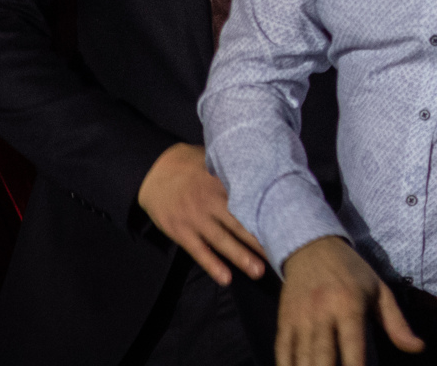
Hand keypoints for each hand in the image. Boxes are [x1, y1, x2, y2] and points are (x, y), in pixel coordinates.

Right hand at [136, 142, 266, 284]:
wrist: (152, 172)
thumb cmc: (189, 164)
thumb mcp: (212, 159)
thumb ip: (233, 169)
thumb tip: (264, 166)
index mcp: (221, 183)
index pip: (248, 200)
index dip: (265, 214)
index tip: (284, 226)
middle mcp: (210, 202)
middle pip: (239, 224)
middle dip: (259, 241)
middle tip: (279, 255)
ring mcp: (195, 218)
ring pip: (221, 241)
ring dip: (240, 257)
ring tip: (258, 271)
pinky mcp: (180, 231)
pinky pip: (198, 251)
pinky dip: (212, 265)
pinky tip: (226, 278)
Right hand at [276, 235, 422, 365]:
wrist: (311, 246)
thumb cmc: (351, 271)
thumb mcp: (378, 290)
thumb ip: (396, 323)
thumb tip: (418, 348)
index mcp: (349, 306)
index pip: (353, 348)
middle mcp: (322, 314)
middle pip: (323, 358)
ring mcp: (300, 319)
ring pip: (302, 359)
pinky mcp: (284, 322)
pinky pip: (283, 352)